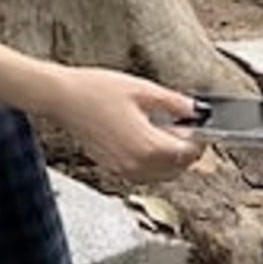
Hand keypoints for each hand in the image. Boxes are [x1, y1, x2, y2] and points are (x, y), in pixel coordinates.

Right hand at [46, 67, 206, 183]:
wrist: (62, 98)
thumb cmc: (94, 91)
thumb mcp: (143, 90)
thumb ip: (175, 103)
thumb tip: (195, 110)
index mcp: (148, 147)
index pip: (189, 153)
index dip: (200, 139)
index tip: (200, 125)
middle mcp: (136, 164)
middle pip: (177, 168)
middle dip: (186, 149)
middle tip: (185, 127)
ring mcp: (122, 168)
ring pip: (161, 173)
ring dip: (169, 157)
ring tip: (164, 132)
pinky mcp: (111, 166)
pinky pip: (142, 172)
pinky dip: (151, 160)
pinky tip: (145, 138)